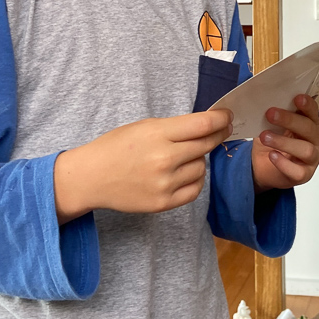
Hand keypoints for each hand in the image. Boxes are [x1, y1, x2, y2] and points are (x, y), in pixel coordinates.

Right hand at [54, 110, 232, 221]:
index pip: (203, 125)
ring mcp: (165, 183)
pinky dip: (195, 179)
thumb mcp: (143, 127)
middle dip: (217, 135)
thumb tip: (208, 125)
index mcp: (157, 134)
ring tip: (182, 157)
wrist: (91, 177)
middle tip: (221, 131)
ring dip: (198, 160)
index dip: (221, 119)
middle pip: (206, 145)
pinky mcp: (164, 202)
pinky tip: (184, 173)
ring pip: (202, 167)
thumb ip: (175, 127)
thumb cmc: (116, 147)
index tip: (227, 116)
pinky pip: (195, 188)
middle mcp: (164, 159)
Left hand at [251, 95, 318, 192]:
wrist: (263, 166)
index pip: (313, 112)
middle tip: (271, 114)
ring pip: (305, 150)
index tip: (297, 98)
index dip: (307, 105)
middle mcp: (315, 140)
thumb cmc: (272, 141)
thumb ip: (273, 113)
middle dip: (290, 120)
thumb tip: (263, 98)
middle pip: (309, 129)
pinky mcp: (304, 175)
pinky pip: (298, 171)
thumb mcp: (271, 124)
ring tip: (265, 136)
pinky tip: (272, 155)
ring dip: (284, 142)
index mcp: (310, 124)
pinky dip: (284, 163)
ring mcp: (311, 158)